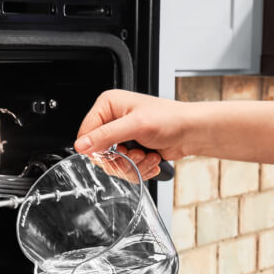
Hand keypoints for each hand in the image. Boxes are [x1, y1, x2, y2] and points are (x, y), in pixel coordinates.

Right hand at [74, 90, 195, 179]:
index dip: (98, 148)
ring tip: (148, 156)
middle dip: (121, 160)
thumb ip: (106, 136)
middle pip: (99, 153)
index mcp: (108, 105)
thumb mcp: (135, 126)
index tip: (116, 152)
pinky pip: (125, 168)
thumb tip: (81, 145)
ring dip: (133, 165)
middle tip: (136, 154)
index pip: (86, 133)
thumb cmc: (171, 119)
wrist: (191, 132)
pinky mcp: (130, 149)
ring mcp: (121, 136)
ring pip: (113, 164)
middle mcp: (112, 119)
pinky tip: (151, 159)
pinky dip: (139, 169)